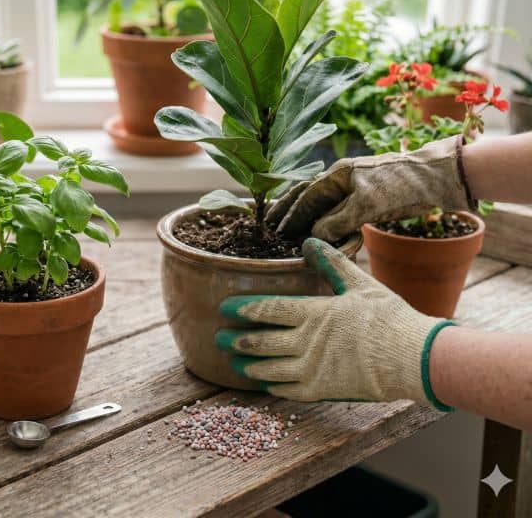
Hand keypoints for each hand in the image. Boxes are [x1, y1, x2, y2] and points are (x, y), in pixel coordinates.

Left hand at [215, 238, 453, 408]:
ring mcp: (310, 370)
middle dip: (235, 339)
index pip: (266, 310)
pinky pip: (285, 390)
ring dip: (246, 364)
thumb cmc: (389, 318)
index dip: (242, 309)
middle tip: (219, 337)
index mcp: (313, 313)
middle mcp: (305, 343)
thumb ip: (330, 263)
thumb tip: (309, 240)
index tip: (225, 307)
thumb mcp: (360, 283)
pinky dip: (270, 384)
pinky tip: (263, 381)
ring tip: (233, 360)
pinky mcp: (320, 391)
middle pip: (258, 342)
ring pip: (266, 369)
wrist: (414, 359)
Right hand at [266, 136, 474, 240]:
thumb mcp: (366, 207)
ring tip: (289, 230)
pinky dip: (326, 219)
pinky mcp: (367, 197)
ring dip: (306, 216)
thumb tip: (313, 236)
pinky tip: (320, 230)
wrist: (437, 177)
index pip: (305, 196)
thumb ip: (337, 221)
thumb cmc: (401, 186)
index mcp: (337, 174)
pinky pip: (338, 209)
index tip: (277, 231)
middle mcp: (342, 178)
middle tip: (271, 226)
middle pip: (307, 195)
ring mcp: (354, 186)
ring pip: (322, 202)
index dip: (290, 215)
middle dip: (289, 211)